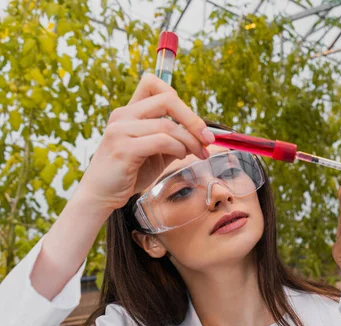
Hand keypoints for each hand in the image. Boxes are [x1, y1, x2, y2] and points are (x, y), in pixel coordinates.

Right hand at [75, 74, 214, 212]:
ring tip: (196, 153)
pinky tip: (180, 157)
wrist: (101, 195)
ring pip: (168, 125)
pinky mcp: (124, 148)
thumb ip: (173, 140)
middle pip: (167, 100)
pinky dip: (178, 148)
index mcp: (129, 112)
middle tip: (207, 138)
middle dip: (194, 119)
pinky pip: (162, 141)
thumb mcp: (155, 152)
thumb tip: (199, 135)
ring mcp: (121, 131)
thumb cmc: (128, 173)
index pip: (152, 83)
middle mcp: (122, 116)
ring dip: (189, 140)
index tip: (193, 120)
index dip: (177, 96)